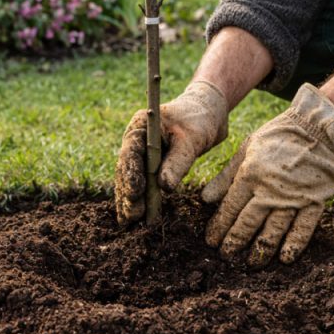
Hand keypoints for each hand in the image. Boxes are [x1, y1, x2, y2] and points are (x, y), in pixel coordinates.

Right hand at [115, 80, 228, 225]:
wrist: (207, 111)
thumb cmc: (199, 119)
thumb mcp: (191, 140)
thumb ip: (177, 162)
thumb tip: (164, 187)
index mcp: (141, 126)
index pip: (131, 153)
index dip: (131, 175)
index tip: (135, 194)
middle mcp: (135, 139)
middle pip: (126, 169)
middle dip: (128, 193)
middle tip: (133, 216)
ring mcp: (140, 151)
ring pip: (129, 178)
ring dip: (130, 200)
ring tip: (130, 222)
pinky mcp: (148, 162)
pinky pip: (140, 181)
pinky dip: (139, 198)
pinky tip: (136, 215)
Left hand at [201, 83, 333, 265]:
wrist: (318, 127)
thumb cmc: (278, 136)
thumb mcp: (247, 149)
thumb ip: (226, 175)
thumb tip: (205, 199)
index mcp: (251, 174)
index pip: (230, 207)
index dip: (219, 226)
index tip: (211, 241)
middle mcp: (270, 189)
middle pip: (249, 222)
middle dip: (235, 241)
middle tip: (226, 257)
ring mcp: (294, 196)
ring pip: (274, 229)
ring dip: (261, 248)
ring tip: (251, 263)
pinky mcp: (314, 200)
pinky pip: (304, 226)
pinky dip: (294, 243)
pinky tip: (285, 258)